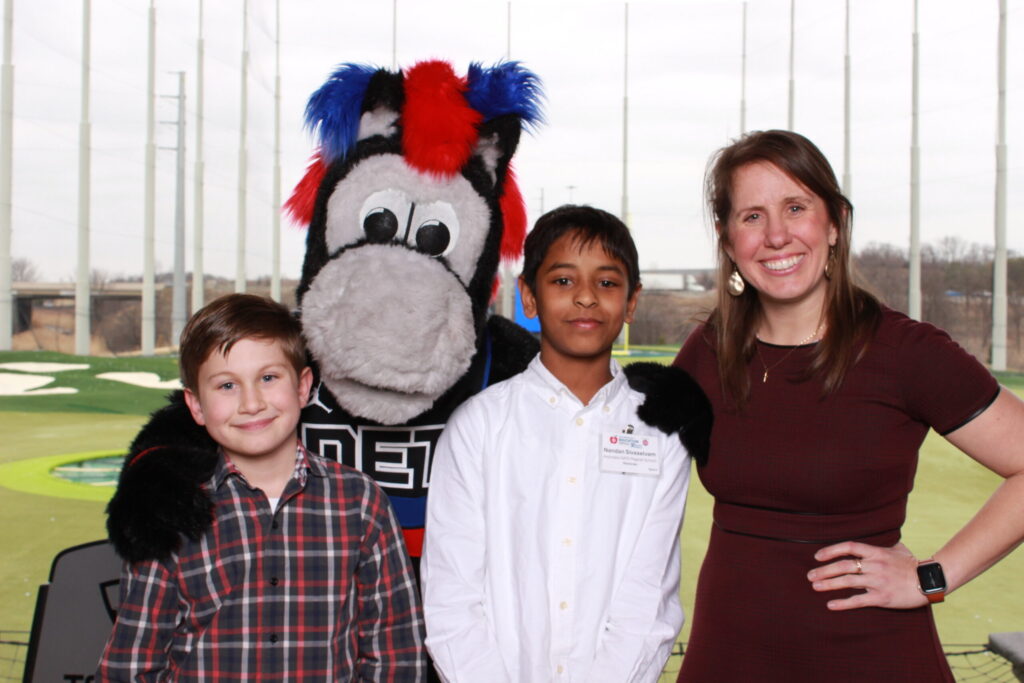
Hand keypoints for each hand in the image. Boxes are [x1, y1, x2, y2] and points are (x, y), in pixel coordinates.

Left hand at [807, 541, 928, 610]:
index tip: (817, 556)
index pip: (849, 547)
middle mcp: (875, 565)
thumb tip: (872, 540)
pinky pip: (858, 600)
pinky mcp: (882, 597)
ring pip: (847, 581)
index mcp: (876, 552)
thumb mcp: (897, 549)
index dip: (831, 550)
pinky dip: (843, 603)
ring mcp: (878, 581)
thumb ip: (882, 545)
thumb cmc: (913, 564)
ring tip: (815, 586)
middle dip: (824, 570)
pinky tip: (831, 605)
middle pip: (843, 565)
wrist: (930, 581)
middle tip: (810, 575)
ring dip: (828, 584)